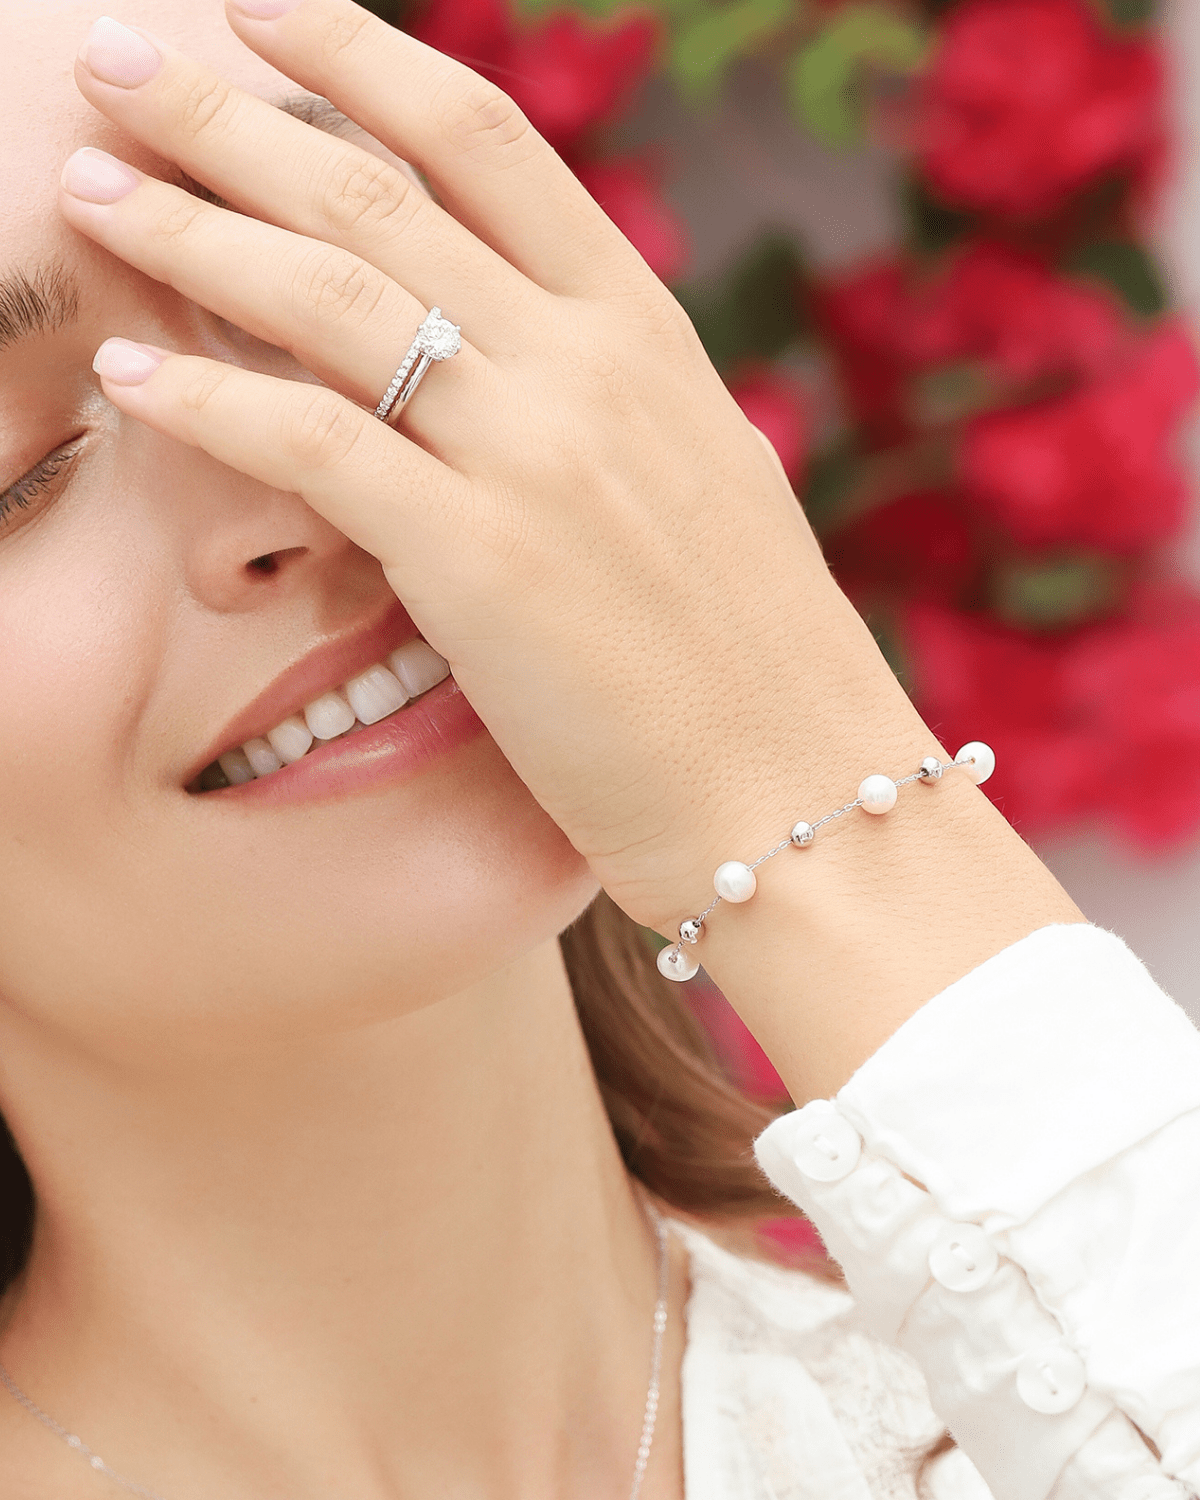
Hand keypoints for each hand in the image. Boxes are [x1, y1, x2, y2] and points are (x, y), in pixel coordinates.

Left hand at [62, 0, 948, 937]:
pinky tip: (132, 373)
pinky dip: (212, 401)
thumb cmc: (746, 653)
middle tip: (126, 65)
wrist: (802, 785)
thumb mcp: (693, 479)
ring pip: (336, 299)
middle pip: (383, 194)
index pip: (489, 143)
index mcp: (644, 332)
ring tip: (86, 183)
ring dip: (193, 229)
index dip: (363, 57)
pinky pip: (317, 447)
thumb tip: (522, 353)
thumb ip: (606, 400)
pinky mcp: (482, 561)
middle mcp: (588, 365)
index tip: (265, 14)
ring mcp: (537, 455)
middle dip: (235, 116)